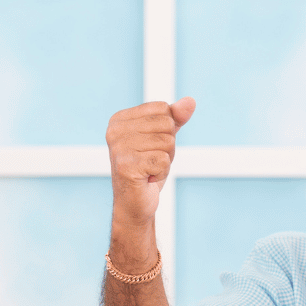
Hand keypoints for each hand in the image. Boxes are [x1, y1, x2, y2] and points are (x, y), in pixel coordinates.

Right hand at [107, 97, 196, 226]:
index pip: (163, 108)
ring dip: (165, 160)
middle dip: (168, 146)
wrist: (134, 203)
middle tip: (151, 161)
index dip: (167, 130)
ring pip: (167, 142)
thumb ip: (176, 118)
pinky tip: (147, 179)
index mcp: (120, 119)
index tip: (151, 147)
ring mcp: (119, 149)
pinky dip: (161, 173)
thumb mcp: (163, 138)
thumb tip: (190, 102)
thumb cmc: (147, 169)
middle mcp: (115, 131)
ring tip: (148, 170)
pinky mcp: (126, 167)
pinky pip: (163, 160)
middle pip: (166, 124)